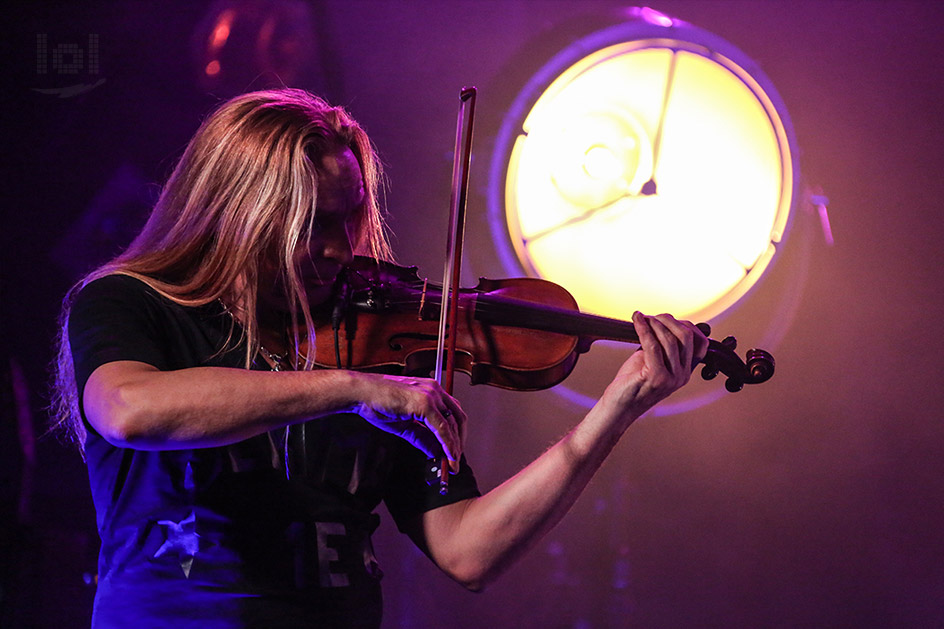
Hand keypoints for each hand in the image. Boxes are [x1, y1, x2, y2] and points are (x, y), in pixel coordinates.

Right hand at [350, 374, 465, 472]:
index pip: (452, 413)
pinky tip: (448, 456)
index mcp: (431, 390)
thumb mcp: (404, 425)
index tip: (454, 452)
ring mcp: (431, 395)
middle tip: (455, 462)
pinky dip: (447, 444)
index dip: (455, 434)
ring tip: (451, 464)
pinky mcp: (424, 403)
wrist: (360, 392)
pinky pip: (442, 428)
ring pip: (452, 424)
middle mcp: (434, 390)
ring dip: (454, 447)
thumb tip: (435, 452)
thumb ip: (422, 437)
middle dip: (459, 442)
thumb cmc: (377, 402)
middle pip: (458, 418)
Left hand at [602, 312, 708, 423]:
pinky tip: (636, 320)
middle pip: (686, 336)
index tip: (666, 318)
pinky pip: (652, 345)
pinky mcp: (656, 377)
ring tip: (642, 318)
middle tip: (652, 317)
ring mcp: (671, 377)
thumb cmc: (632, 383)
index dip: (685, 324)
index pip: (700, 342)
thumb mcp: (652, 361)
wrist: (619, 407)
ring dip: (654, 323)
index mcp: (685, 371)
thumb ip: (661, 346)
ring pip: (669, 339)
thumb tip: (660, 321)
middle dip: (668, 320)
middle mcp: (682, 375)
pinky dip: (643, 328)